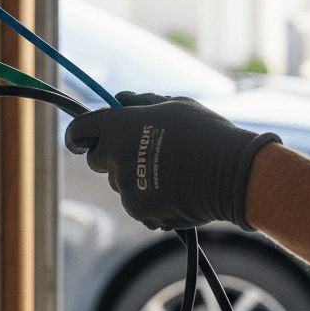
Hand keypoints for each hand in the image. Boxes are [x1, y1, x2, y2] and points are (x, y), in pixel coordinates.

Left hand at [65, 92, 280, 230]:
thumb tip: (118, 100)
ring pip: (121, 184)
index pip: (79, 130)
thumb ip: (139, 103)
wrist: (232, 173)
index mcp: (118, 126)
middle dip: (111, 156)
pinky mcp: (140, 210)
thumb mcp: (172, 105)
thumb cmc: (205, 133)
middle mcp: (115, 157)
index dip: (77, 135)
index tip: (80, 140)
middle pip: (96, 160)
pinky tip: (175, 191)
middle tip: (139, 152)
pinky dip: (150, 200)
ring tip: (171, 172)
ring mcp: (126, 187)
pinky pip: (136, 205)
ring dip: (136, 179)